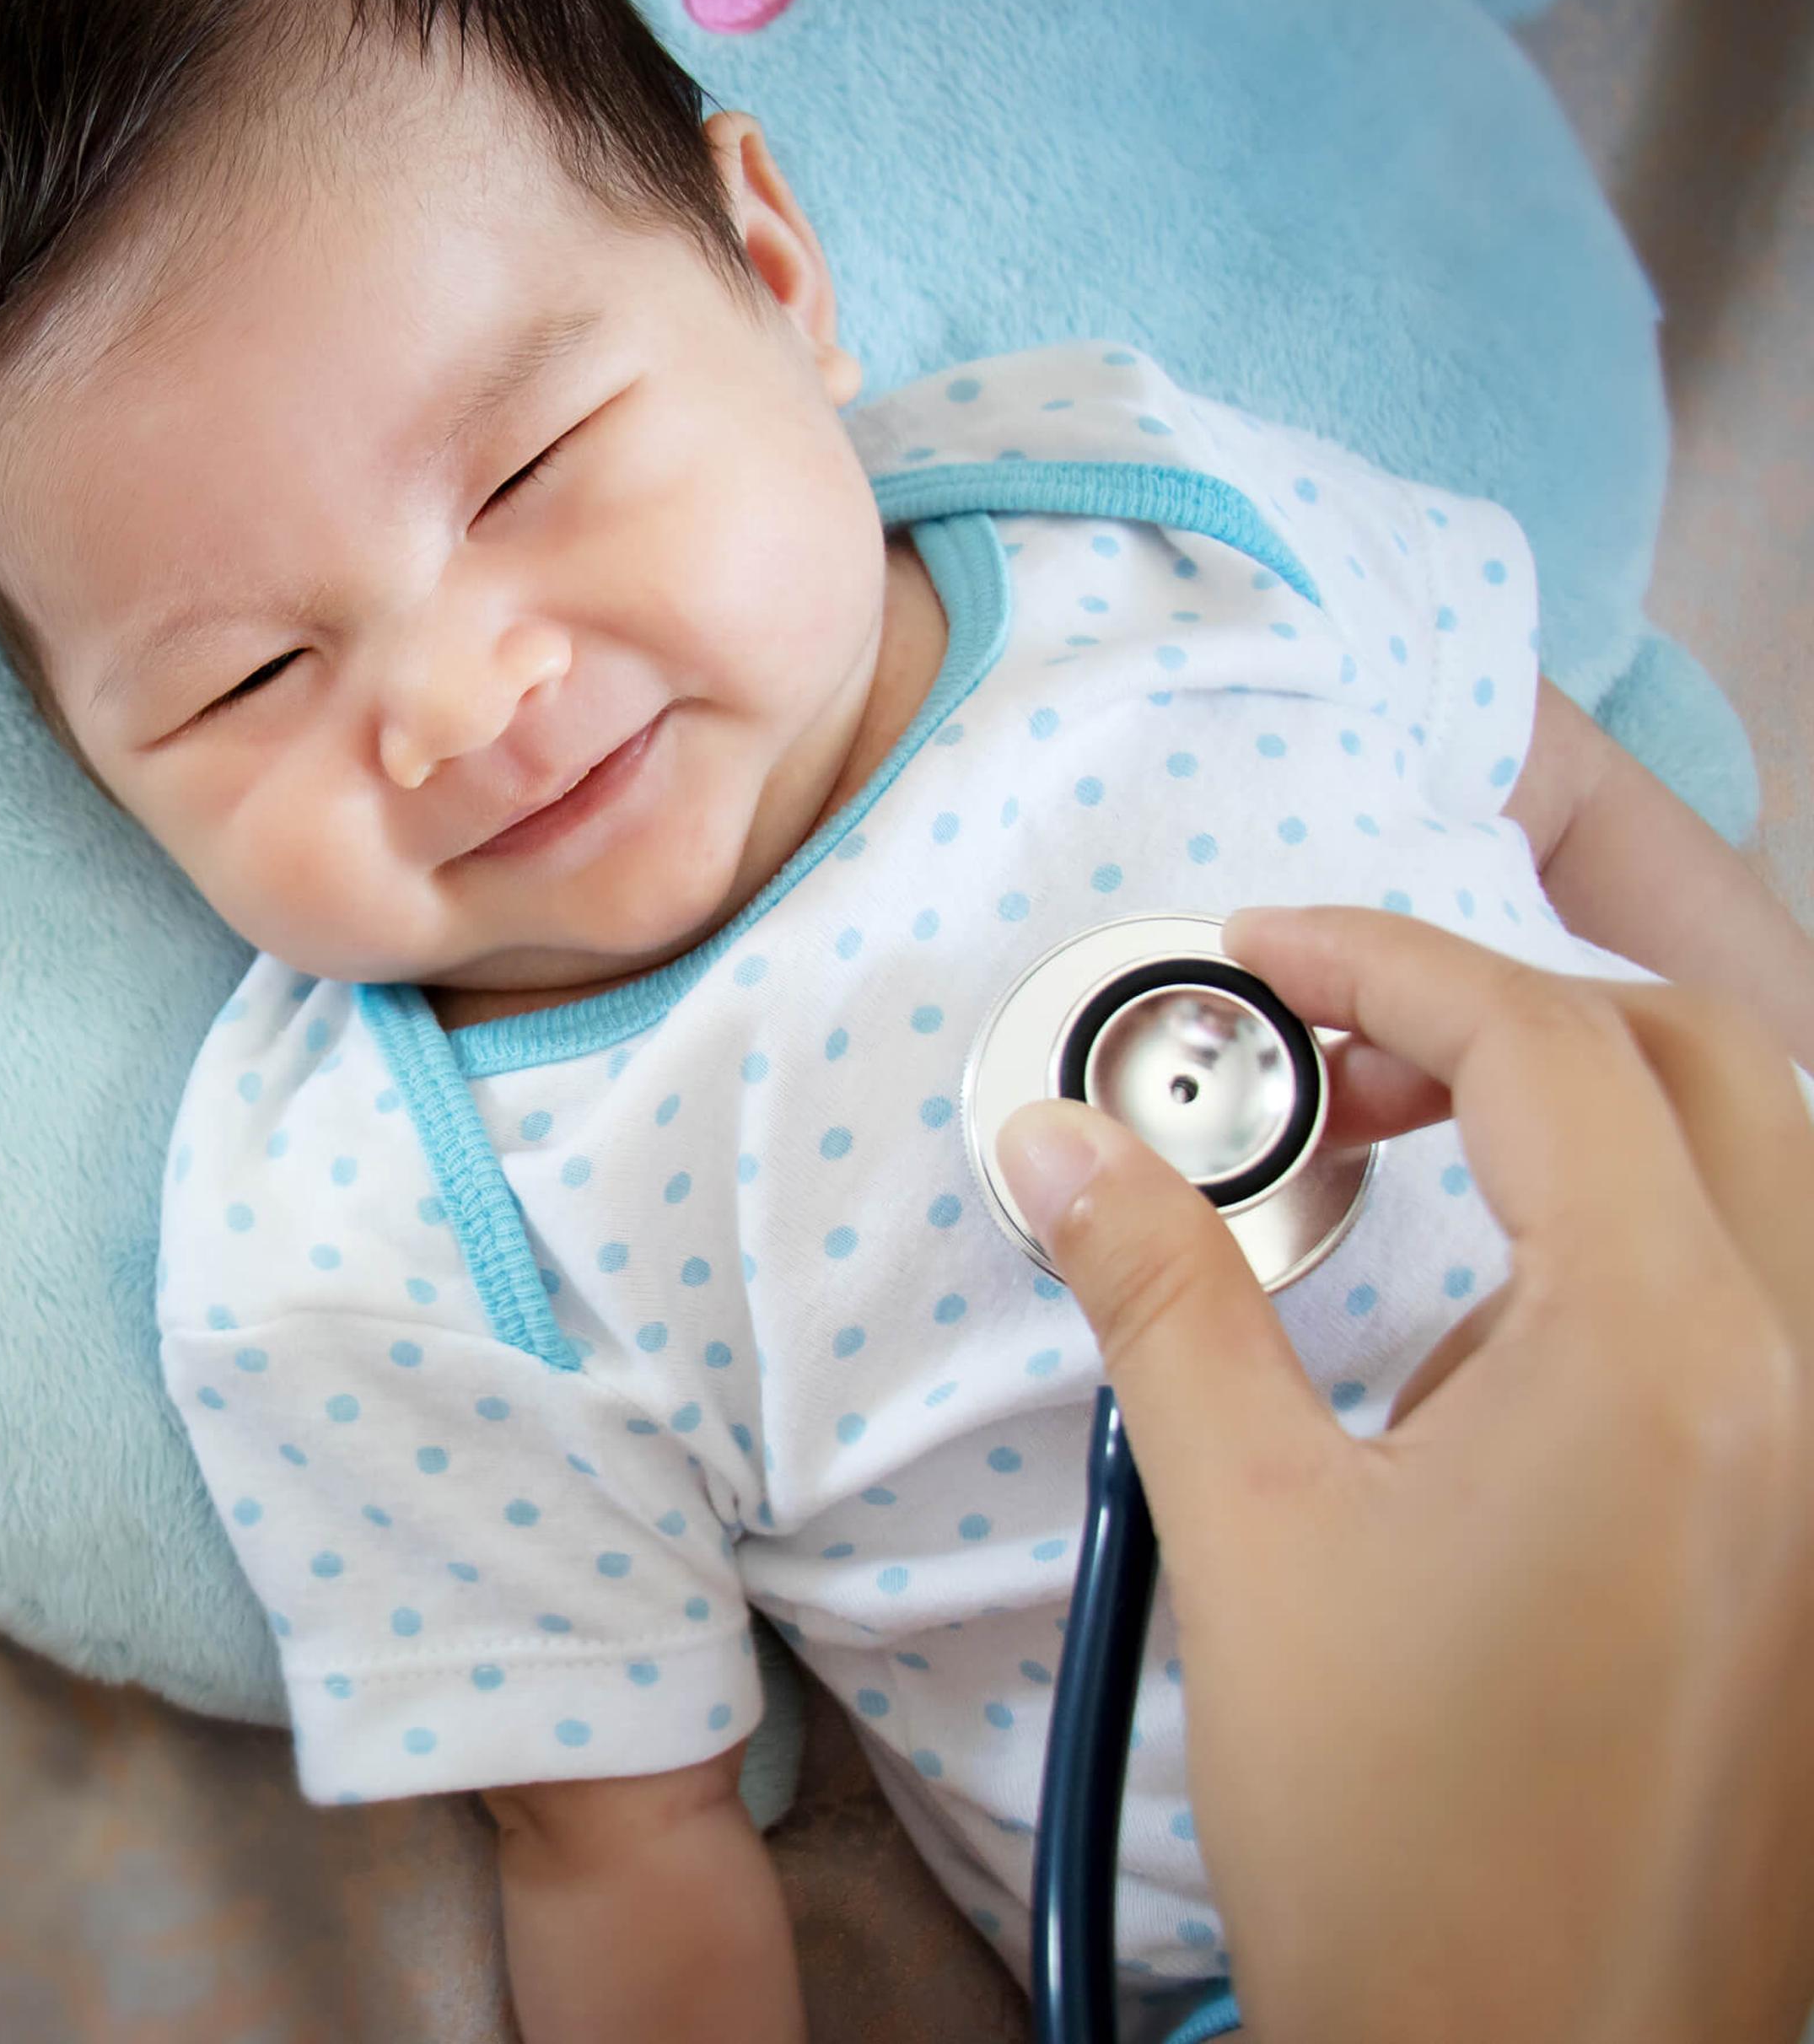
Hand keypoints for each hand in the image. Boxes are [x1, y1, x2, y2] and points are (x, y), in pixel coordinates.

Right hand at [995, 906, 1813, 2043]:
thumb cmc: (1407, 1846)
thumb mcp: (1245, 1534)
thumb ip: (1160, 1297)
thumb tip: (1060, 1144)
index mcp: (1678, 1368)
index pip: (1549, 1049)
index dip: (1385, 963)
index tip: (1260, 952)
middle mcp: (1809, 1396)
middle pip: (1701, 1062)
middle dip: (1501, 1015)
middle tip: (1324, 1056)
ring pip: (1767, 1173)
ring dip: (1588, 1121)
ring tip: (1397, 1186)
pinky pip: (1774, 1309)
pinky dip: (1643, 1254)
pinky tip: (1486, 1365)